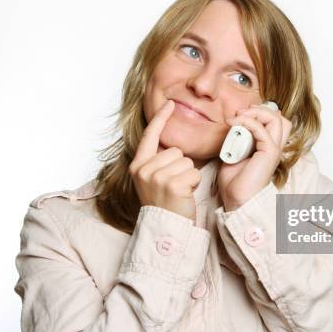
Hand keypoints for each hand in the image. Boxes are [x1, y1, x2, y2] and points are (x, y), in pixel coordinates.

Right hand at [129, 100, 201, 221]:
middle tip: (174, 186)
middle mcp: (144, 169)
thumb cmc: (164, 204)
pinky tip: (185, 195)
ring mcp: (157, 176)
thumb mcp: (153, 180)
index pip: (150, 135)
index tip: (170, 103)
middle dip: (181, 166)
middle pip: (175, 150)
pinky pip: (193, 172)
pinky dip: (194, 183)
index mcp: (138, 165)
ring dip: (188, 175)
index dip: (161, 118)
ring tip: (179, 191)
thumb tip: (173, 147)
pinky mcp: (172, 184)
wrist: (165, 228)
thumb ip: (159, 162)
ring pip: (186, 161)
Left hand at [217, 104, 291, 211]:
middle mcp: (274, 147)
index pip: (275, 121)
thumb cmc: (235, 182)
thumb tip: (233, 124)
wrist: (237, 200)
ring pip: (276, 119)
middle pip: (279, 117)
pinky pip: (262, 129)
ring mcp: (273, 150)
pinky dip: (247, 122)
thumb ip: (237, 139)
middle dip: (260, 109)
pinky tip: (233, 124)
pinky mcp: (269, 153)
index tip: (239, 115)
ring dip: (255, 113)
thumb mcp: (234, 153)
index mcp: (268, 147)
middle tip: (240, 113)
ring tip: (238, 117)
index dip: (260, 113)